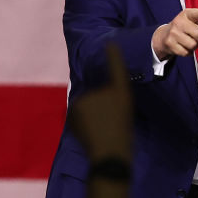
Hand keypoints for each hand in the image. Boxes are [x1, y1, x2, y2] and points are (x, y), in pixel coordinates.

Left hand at [68, 44, 132, 162]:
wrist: (109, 154)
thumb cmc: (121, 134)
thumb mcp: (122, 113)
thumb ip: (112, 95)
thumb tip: (106, 79)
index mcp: (119, 91)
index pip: (116, 69)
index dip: (114, 55)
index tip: (111, 42)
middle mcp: (103, 90)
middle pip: (97, 94)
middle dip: (100, 105)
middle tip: (110, 122)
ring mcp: (87, 99)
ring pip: (87, 104)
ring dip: (91, 115)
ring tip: (101, 128)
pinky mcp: (75, 109)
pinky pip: (78, 113)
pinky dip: (81, 121)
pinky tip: (90, 131)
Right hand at [151, 8, 197, 59]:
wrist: (164, 36)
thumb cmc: (183, 29)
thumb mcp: (193, 25)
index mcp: (186, 15)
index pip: (193, 13)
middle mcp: (178, 22)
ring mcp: (173, 33)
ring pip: (193, 45)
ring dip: (195, 46)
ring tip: (190, 43)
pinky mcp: (170, 44)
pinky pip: (186, 52)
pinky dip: (188, 52)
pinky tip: (184, 47)